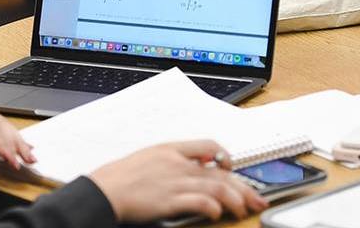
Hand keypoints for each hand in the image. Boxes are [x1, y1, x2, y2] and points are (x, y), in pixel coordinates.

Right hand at [88, 140, 267, 223]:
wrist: (103, 190)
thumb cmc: (120, 177)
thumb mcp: (147, 157)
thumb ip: (170, 159)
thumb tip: (192, 164)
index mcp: (170, 149)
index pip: (208, 145)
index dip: (226, 157)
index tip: (232, 168)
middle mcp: (176, 163)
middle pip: (220, 171)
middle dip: (243, 187)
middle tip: (256, 199)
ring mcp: (174, 181)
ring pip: (217, 187)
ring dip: (235, 200)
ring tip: (242, 210)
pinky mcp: (170, 201)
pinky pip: (201, 202)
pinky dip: (214, 207)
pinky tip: (218, 213)